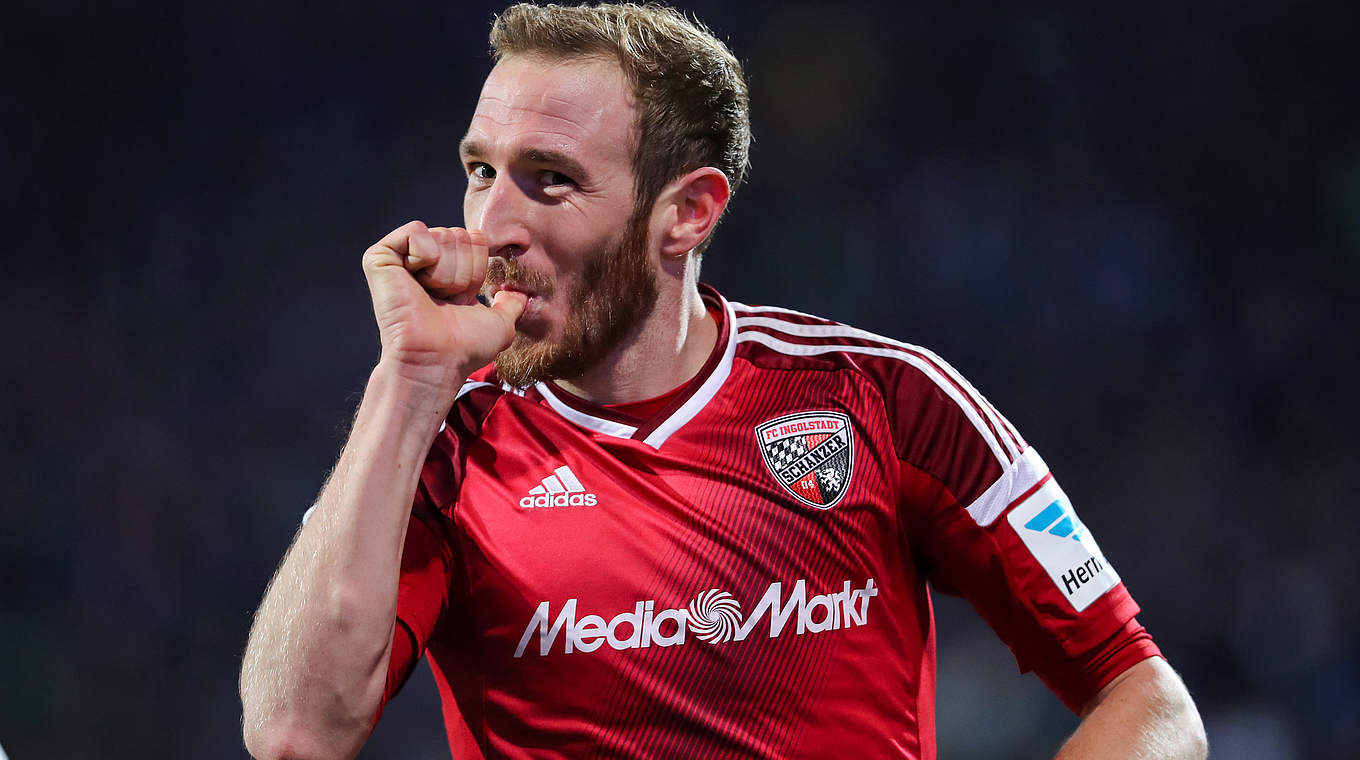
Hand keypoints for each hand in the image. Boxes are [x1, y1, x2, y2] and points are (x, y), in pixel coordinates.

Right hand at [362, 220, 526, 394]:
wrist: (436, 358)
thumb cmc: (464, 348)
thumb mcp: (500, 324)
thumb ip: (510, 304)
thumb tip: (517, 294)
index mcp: (448, 275)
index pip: (475, 241)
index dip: (477, 270)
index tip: (464, 298)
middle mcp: (424, 264)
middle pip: (460, 235)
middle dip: (461, 271)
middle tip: (445, 299)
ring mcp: (401, 260)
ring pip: (441, 235)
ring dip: (444, 271)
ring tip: (430, 295)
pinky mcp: (380, 258)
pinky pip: (416, 231)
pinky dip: (424, 256)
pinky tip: (416, 281)